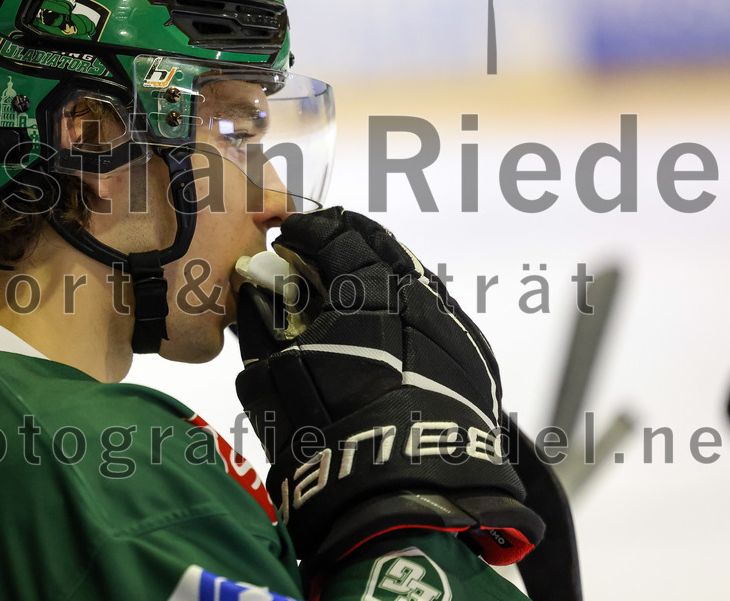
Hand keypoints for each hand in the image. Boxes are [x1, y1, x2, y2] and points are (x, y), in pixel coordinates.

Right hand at [235, 208, 542, 572]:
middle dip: (345, 240)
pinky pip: (437, 314)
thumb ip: (262, 325)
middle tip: (318, 252)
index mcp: (365, 288)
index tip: (287, 239)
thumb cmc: (328, 433)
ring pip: (414, 278)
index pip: (333, 234)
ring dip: (379, 274)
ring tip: (352, 293)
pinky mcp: (474, 359)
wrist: (406, 498)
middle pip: (381, 245)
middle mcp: (417, 294)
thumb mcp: (272, 377)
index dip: (304, 231)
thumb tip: (255, 293)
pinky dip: (408, 309)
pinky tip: (391, 332)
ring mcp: (452, 325)